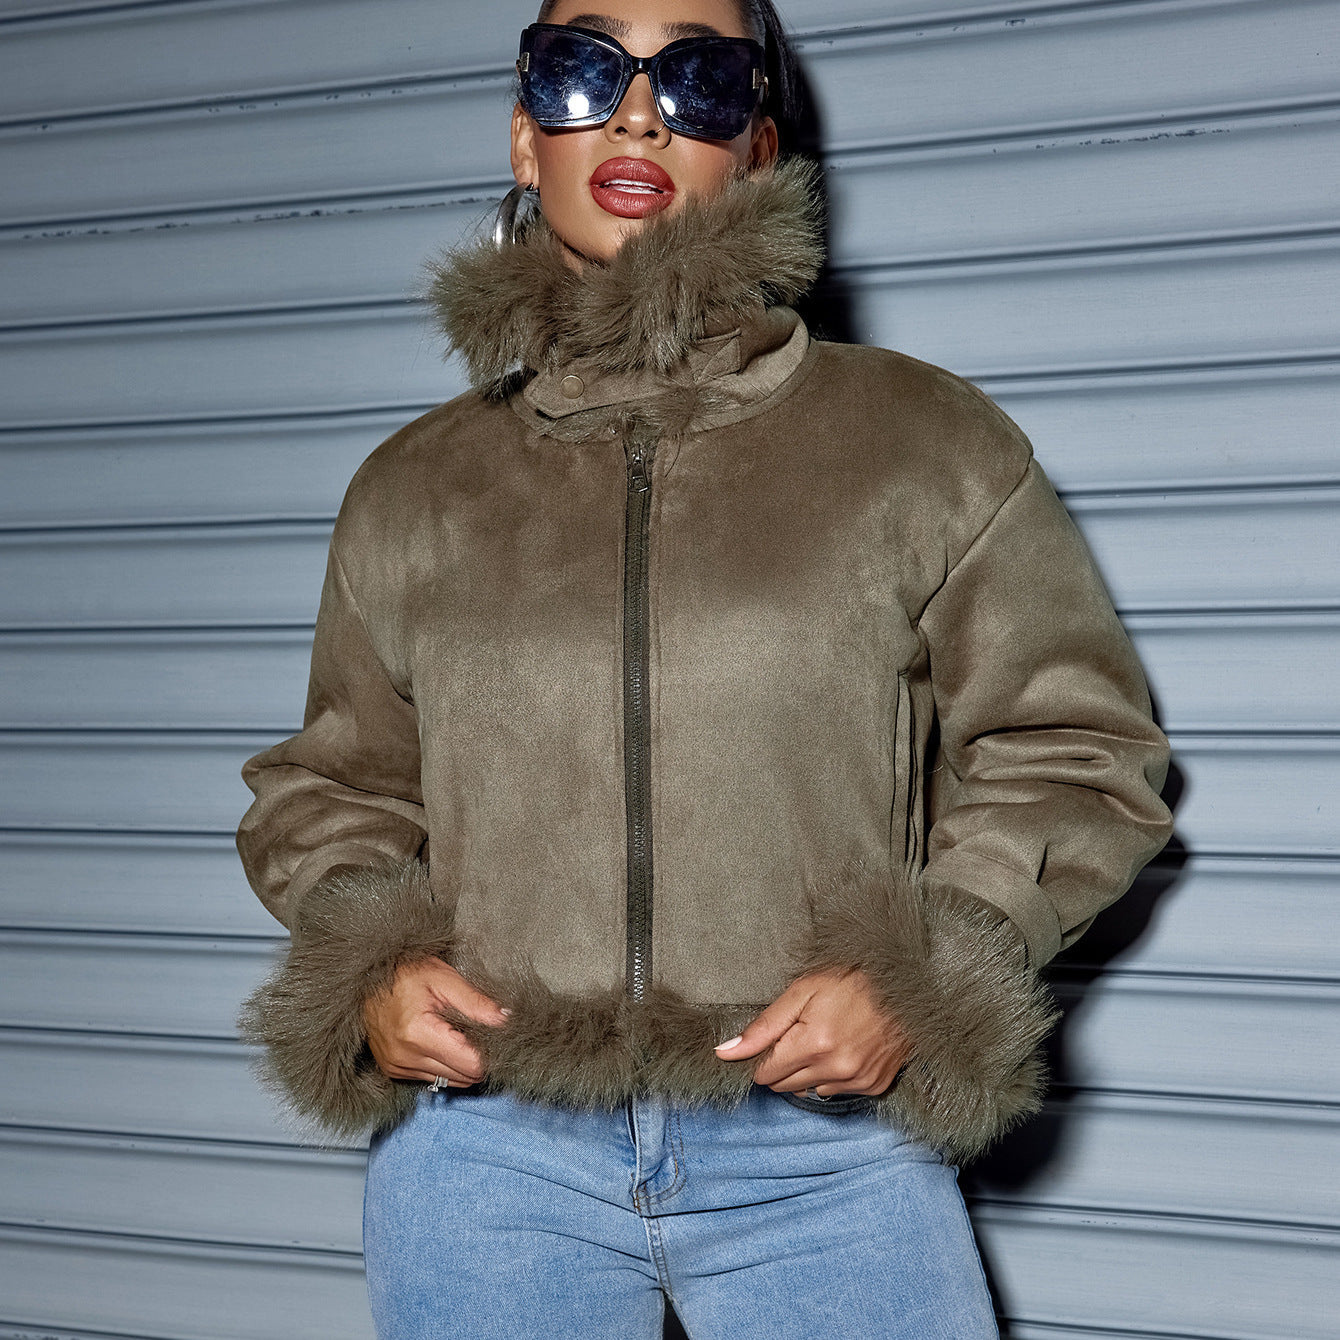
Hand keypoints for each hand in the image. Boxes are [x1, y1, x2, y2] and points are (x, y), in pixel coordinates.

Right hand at [362, 958, 508, 1087]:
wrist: (367, 977)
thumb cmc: (406, 972)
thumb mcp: (445, 979)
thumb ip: (477, 1003)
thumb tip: (508, 1021)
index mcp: (418, 1034)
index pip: (471, 1064)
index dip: (489, 1051)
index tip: (494, 1034)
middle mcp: (405, 1058)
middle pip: (464, 1077)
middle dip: (478, 1057)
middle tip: (479, 1031)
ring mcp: (397, 1067)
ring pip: (450, 1081)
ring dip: (461, 1062)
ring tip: (459, 1034)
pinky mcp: (394, 1070)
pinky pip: (433, 1078)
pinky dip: (445, 1064)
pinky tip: (443, 1041)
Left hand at [713, 967, 910, 1096]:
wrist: (904, 983)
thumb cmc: (850, 980)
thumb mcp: (801, 992)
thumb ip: (763, 1027)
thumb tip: (725, 1052)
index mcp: (813, 1043)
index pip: (766, 1074)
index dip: (765, 1055)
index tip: (777, 1038)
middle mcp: (836, 1068)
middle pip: (785, 1085)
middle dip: (785, 1063)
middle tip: (800, 1034)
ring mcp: (858, 1079)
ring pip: (811, 1090)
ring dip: (810, 1071)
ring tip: (825, 1038)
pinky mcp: (875, 1084)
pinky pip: (839, 1091)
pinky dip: (834, 1075)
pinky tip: (844, 1048)